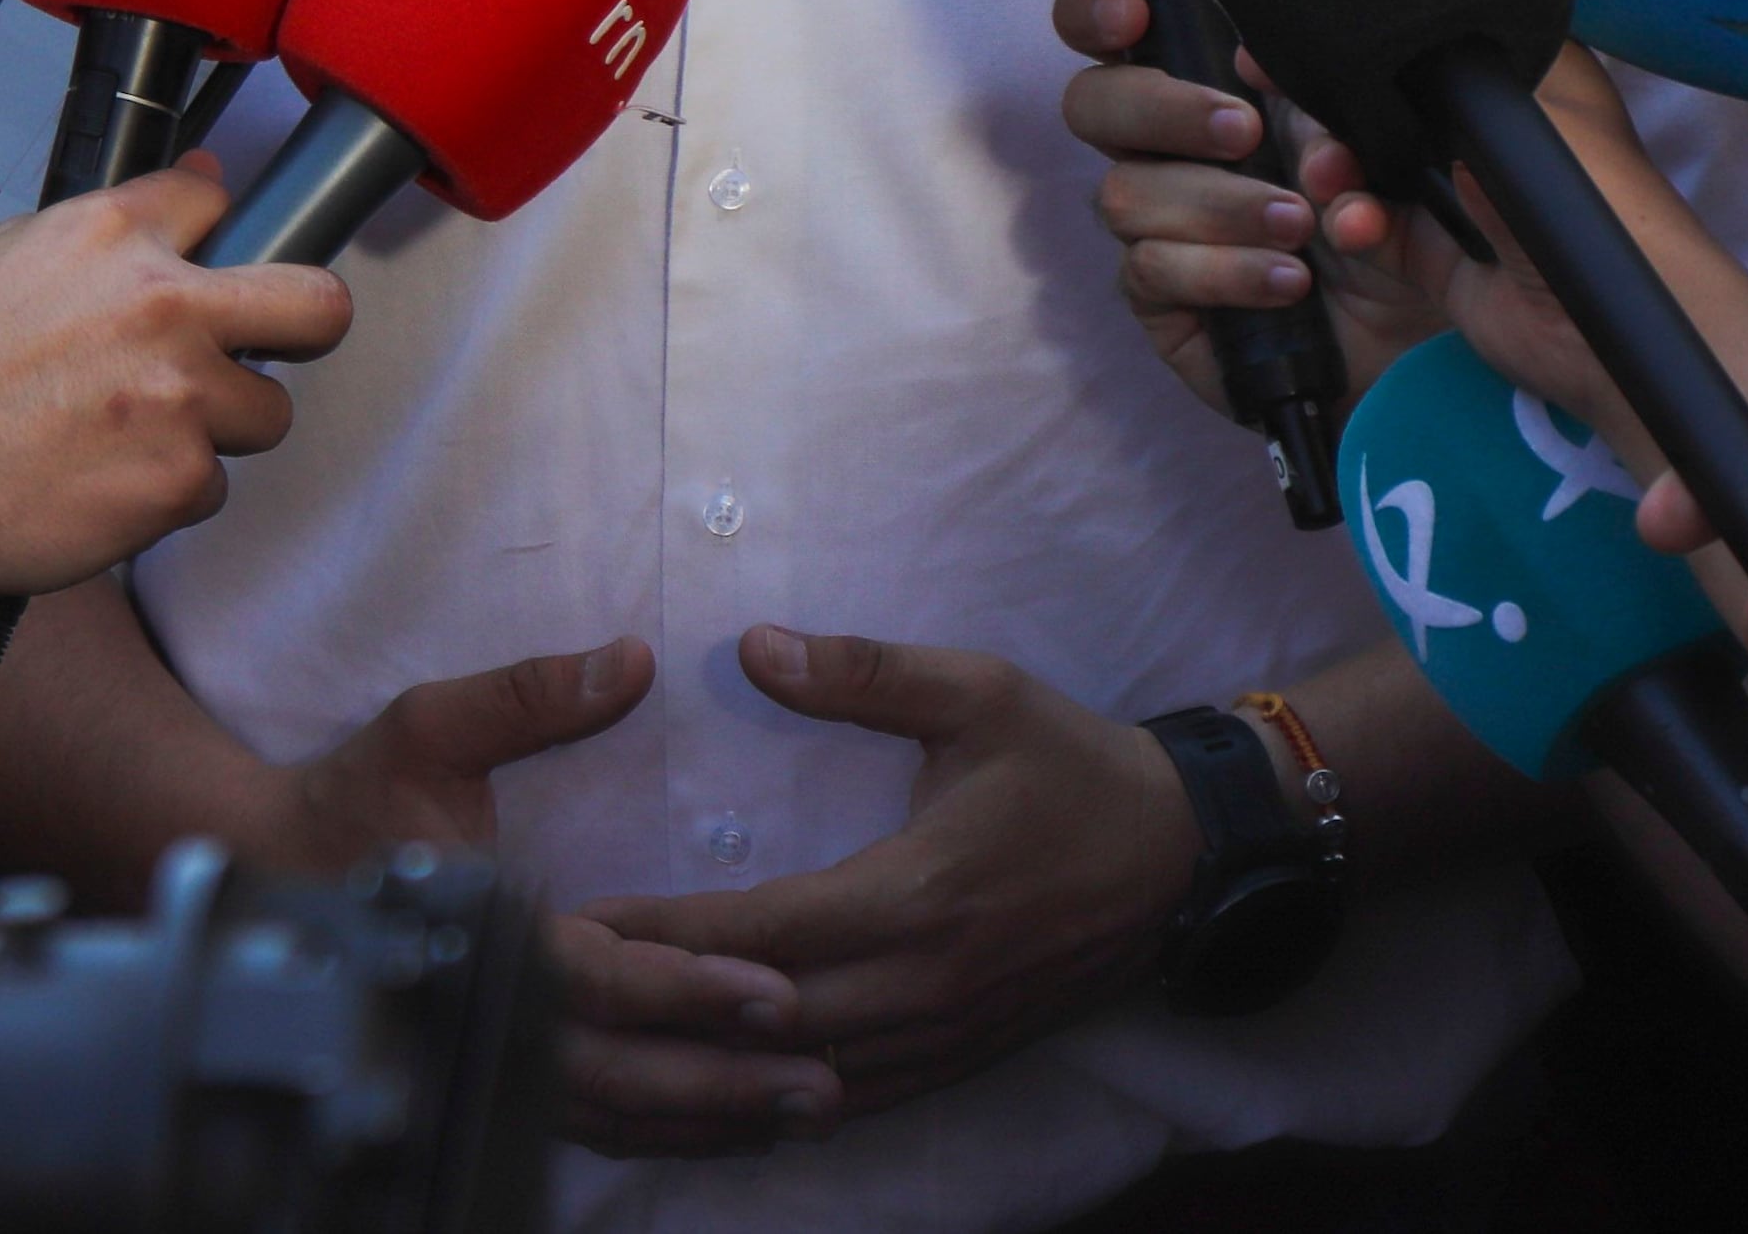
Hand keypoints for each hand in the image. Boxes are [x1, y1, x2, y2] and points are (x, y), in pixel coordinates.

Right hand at [0, 156, 351, 594]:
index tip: (210, 262)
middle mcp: (164, 304)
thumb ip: (108, 223)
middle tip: (275, 342)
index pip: (218, 200)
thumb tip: (200, 185)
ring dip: (217, 425)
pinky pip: (210, 484)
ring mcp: (181, 397)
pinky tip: (104, 483)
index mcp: (114, 233)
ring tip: (138, 434)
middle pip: (317, 302)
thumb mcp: (0, 255)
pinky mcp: (180, 479)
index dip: (214, 237)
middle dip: (308, 321)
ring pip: (264, 411)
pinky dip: (166, 491)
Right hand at [240, 640, 837, 1152]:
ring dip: (710, 1116)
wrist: (263, 872)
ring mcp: (489, 1057)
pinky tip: (737, 1119)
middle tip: (823, 1084)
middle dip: (726, 1081)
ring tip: (807, 1108)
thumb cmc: (350, 795)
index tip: (775, 991)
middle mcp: (490, 1014)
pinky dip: (666, 1128)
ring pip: (615, 1114)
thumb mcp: (428, 726)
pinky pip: (594, 1121)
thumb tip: (632, 658)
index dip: (688, 989)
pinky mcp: (498, 1071)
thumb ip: (528, 695)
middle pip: (623, 1075)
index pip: (600, 978)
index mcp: (484, 932)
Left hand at [577, 630, 1198, 1150]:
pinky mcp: (957, 1060)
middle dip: (664, 1011)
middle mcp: (924, 984)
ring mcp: (942, 1036)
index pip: (762, 928)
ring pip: (800, 1080)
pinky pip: (849, 1098)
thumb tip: (752, 648)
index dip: (667, 932)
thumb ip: (863, 671)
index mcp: (920, 894)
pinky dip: (774, 1099)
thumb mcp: (978, 691)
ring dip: (709, 1069)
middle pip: (766, 1021)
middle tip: (567, 994)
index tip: (583, 924)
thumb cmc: (1070, 765)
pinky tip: (715, 1086)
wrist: (1179, 854)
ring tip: (618, 1050)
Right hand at [1051, 0, 1448, 400]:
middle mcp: (1161, 149)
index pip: (1108, 28)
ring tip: (1299, 225)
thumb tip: (1252, 61)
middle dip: (1161, 110)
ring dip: (1221, 205)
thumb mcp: (1367, 142)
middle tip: (1241, 131)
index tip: (1134, 16)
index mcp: (1202, 84)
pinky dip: (1229, 271)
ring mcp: (1149, 224)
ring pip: (1125, 193)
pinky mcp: (1157, 298)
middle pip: (1091, 103)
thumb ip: (1314, 99)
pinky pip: (1155, 270)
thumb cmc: (1383, 213)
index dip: (1095, 10)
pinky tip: (1288, 281)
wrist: (1412, 331)